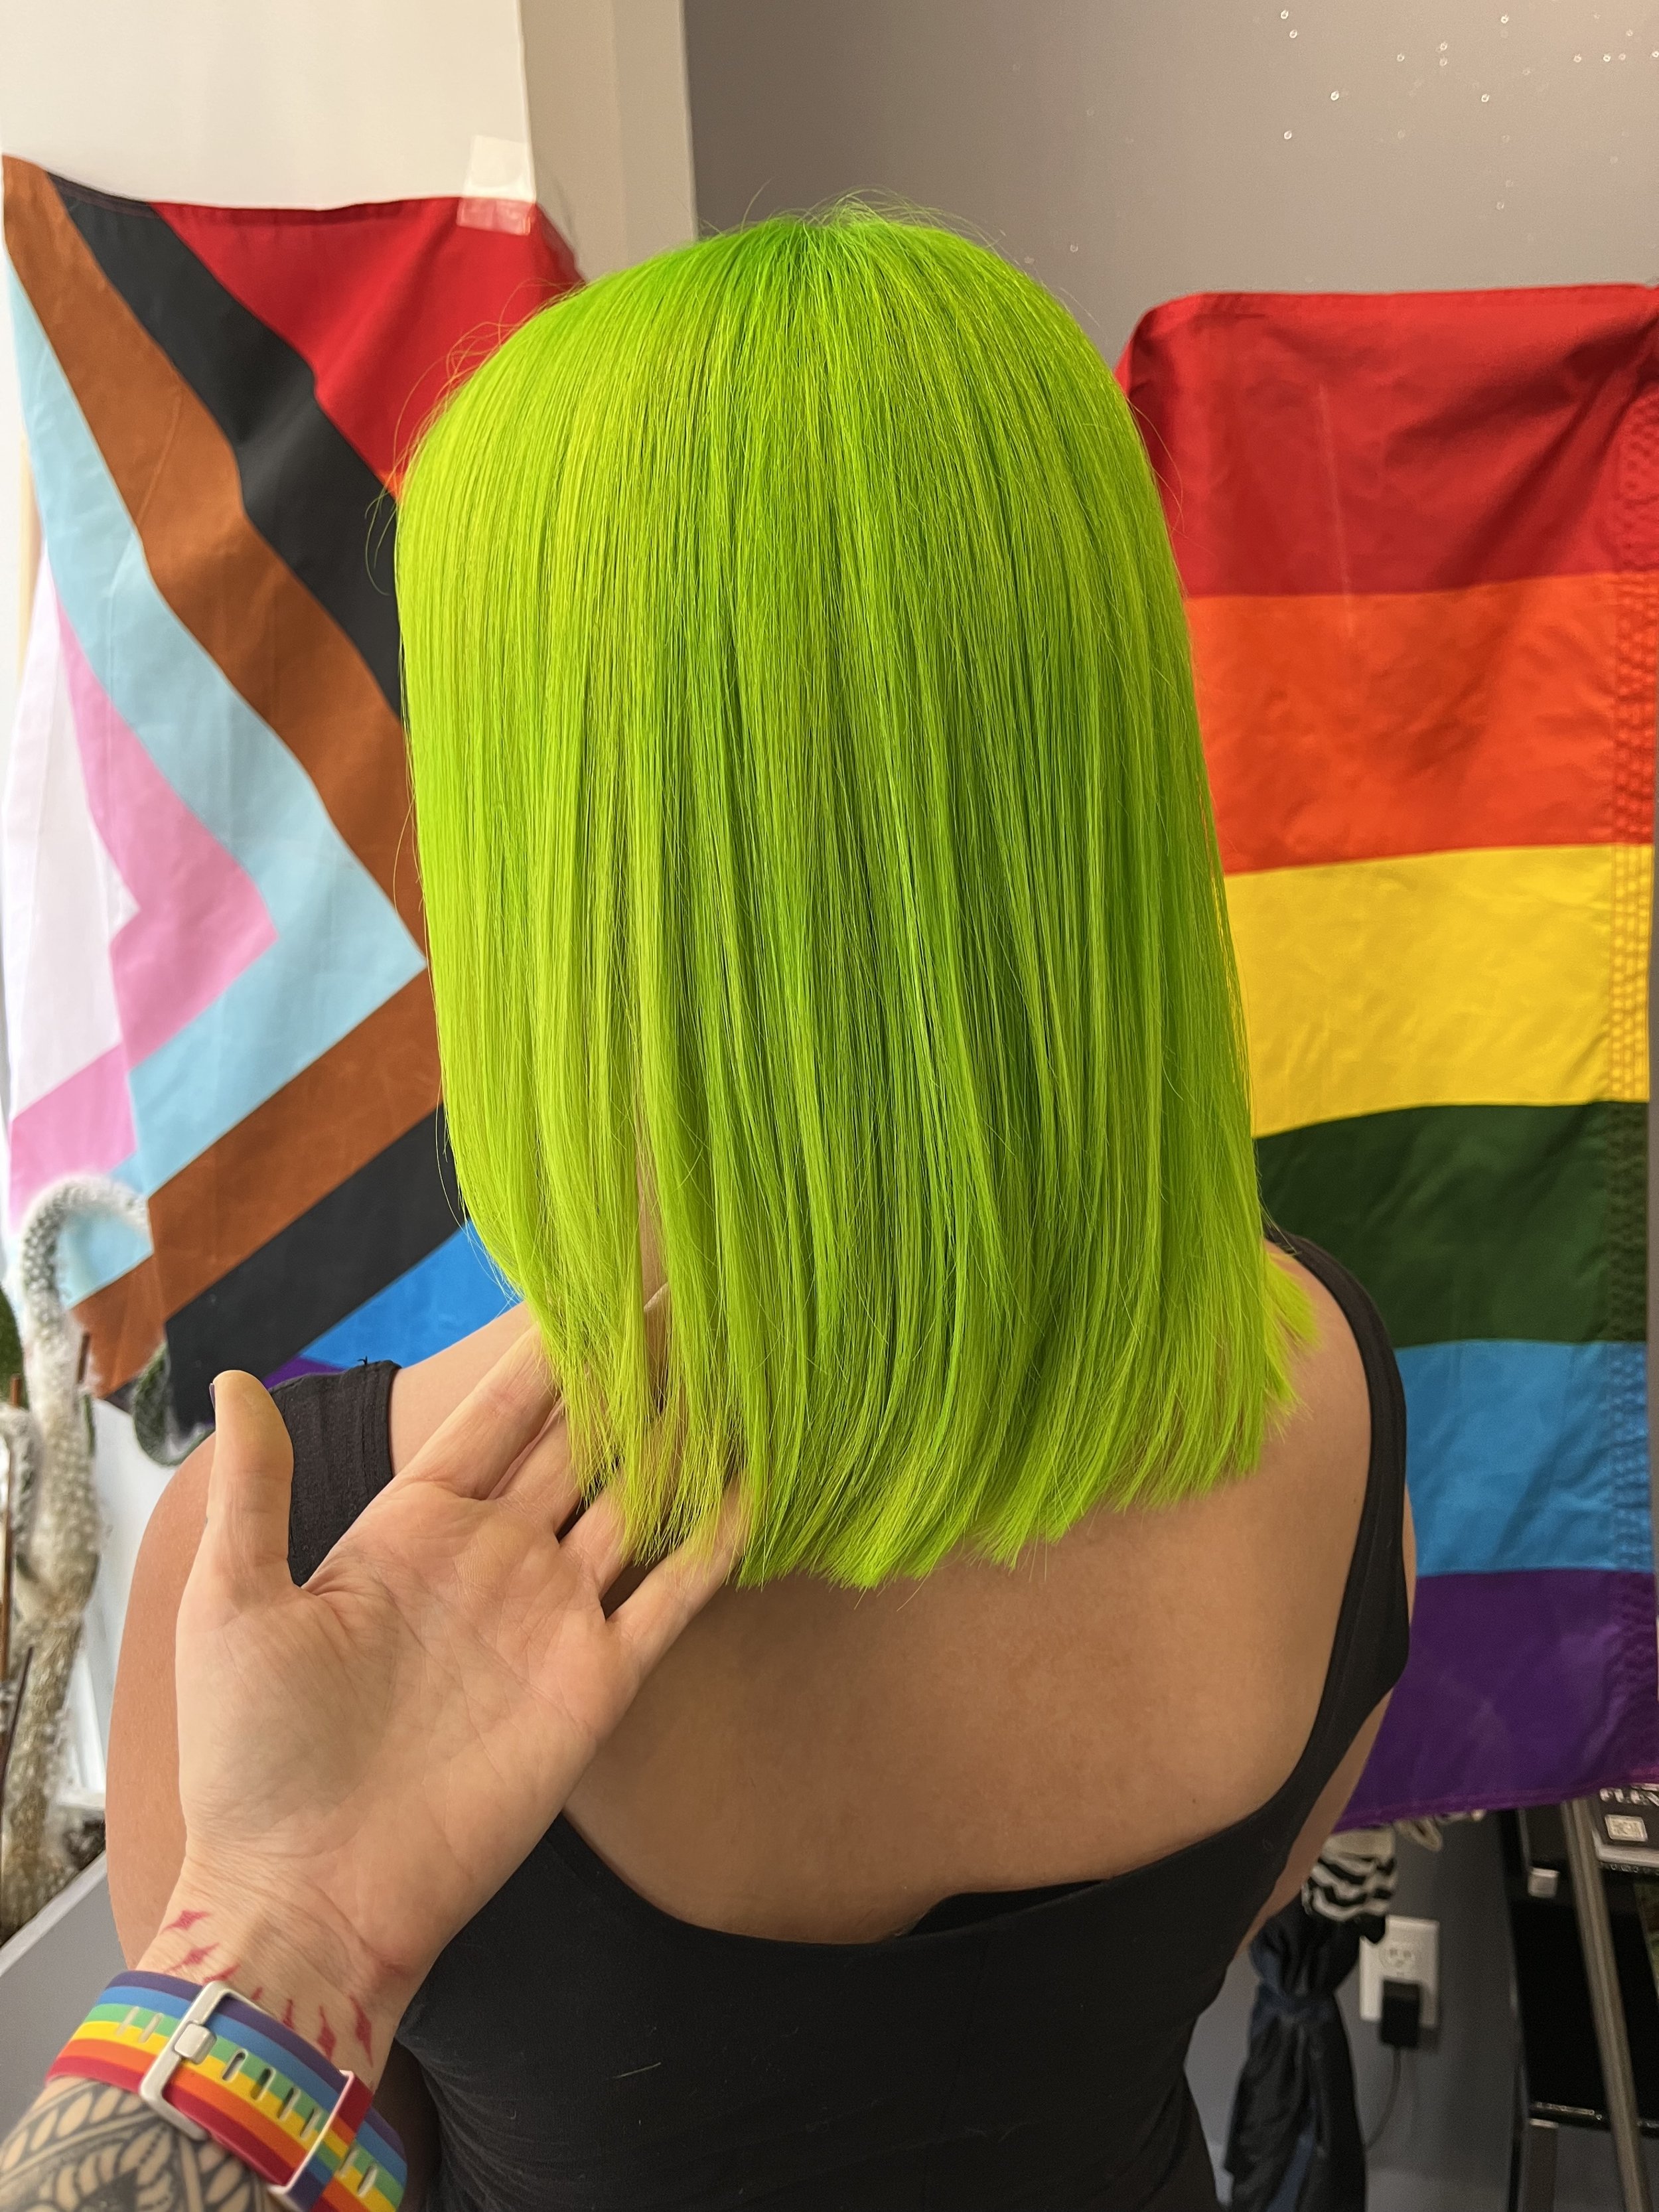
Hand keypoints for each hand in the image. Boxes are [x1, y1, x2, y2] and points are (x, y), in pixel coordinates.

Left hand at [141, 1328, 739, 2075]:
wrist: (309, 1897)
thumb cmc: (255, 1756)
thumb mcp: (233, 1606)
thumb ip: (257, 1490)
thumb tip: (236, 1375)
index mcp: (412, 1527)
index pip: (496, 1414)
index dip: (547, 1350)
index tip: (599, 1280)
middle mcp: (494, 1556)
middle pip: (579, 1443)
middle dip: (633, 1373)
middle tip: (695, 1299)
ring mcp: (551, 1617)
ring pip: (636, 1502)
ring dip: (684, 1438)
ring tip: (740, 1365)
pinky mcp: (596, 1682)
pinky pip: (669, 1594)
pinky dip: (712, 1540)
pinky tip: (754, 1481)